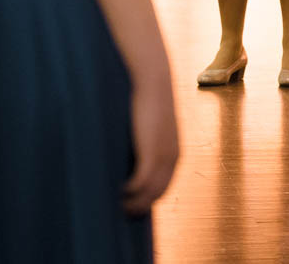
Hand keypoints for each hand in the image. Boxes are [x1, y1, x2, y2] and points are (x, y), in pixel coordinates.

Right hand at [122, 78, 178, 213]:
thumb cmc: (145, 97)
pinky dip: (128, 191)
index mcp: (173, 153)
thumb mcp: (148, 123)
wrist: (153, 78)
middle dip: (139, 206)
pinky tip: (115, 191)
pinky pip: (140, 183)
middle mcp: (172, 158)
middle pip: (156, 195)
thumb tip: (127, 150)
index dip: (146, 199)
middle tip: (118, 211)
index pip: (162, 187)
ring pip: (148, 193)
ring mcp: (163, 157)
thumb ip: (142, 139)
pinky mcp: (151, 152)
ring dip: (132, 203)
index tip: (128, 205)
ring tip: (114, 205)